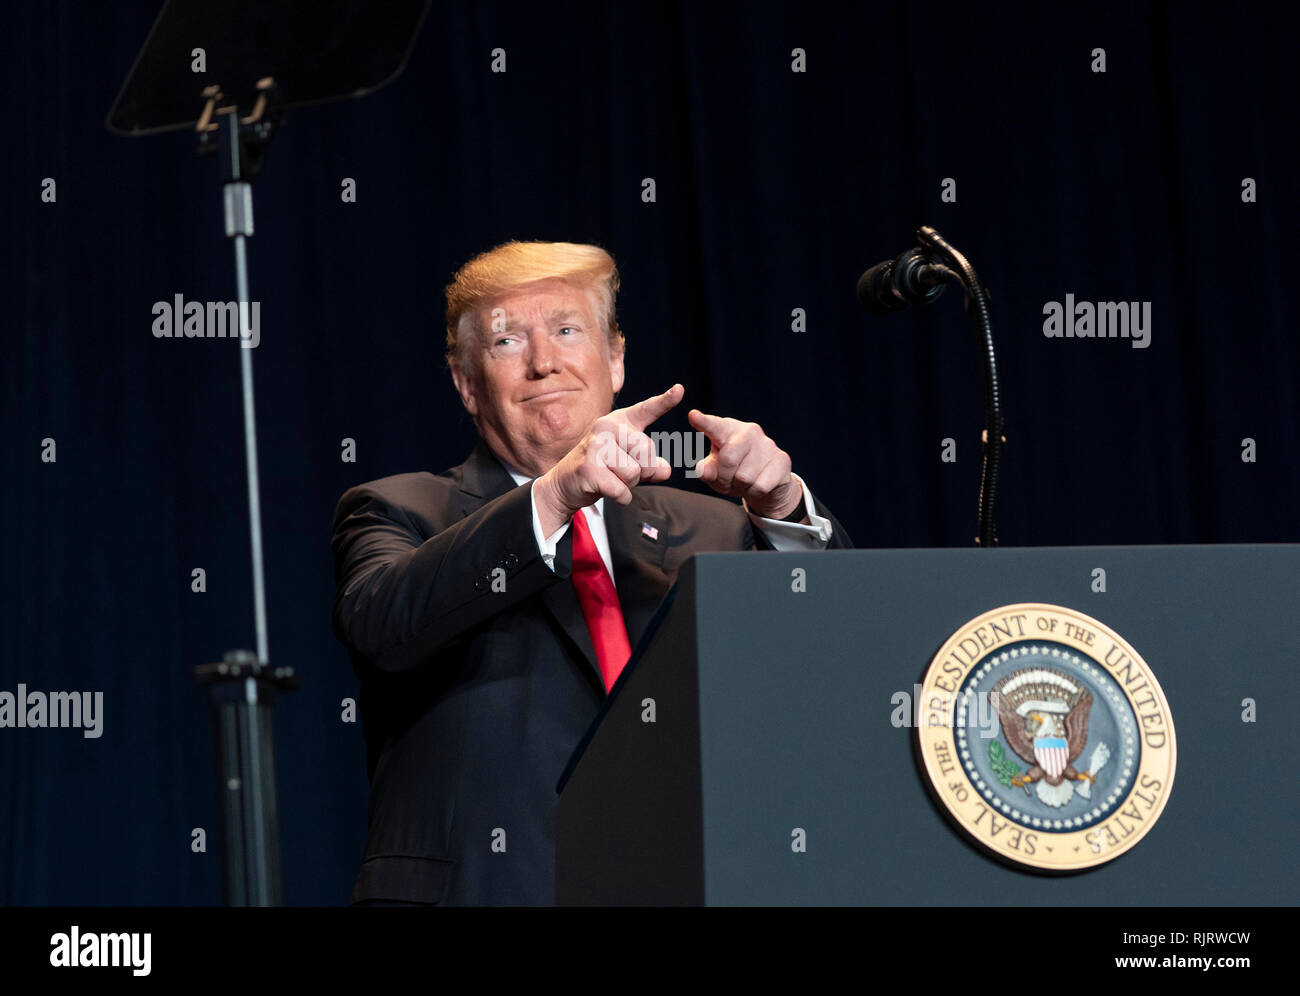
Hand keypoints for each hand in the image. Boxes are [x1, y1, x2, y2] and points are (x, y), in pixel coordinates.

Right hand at [534, 384, 683, 534]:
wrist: (565, 484)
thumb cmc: (602, 470)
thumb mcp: (629, 463)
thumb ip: (650, 464)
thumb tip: (665, 470)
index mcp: (619, 422)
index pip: (646, 410)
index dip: (665, 401)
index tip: (680, 390)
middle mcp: (606, 427)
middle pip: (646, 452)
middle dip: (643, 471)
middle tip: (621, 471)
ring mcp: (596, 446)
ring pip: (635, 473)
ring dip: (629, 484)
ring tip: (611, 478)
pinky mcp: (589, 468)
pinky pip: (622, 490)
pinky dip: (620, 497)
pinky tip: (605, 489)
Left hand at [687, 409, 802, 519]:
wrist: (767, 484)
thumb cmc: (734, 473)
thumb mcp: (716, 473)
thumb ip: (707, 471)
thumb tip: (703, 471)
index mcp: (727, 430)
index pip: (714, 427)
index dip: (704, 422)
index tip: (693, 415)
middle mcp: (749, 432)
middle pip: (729, 458)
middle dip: (724, 477)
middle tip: (727, 481)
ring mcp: (767, 444)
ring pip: (745, 477)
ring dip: (740, 487)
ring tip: (744, 482)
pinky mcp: (782, 460)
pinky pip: (760, 486)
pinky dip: (755, 492)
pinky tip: (757, 485)